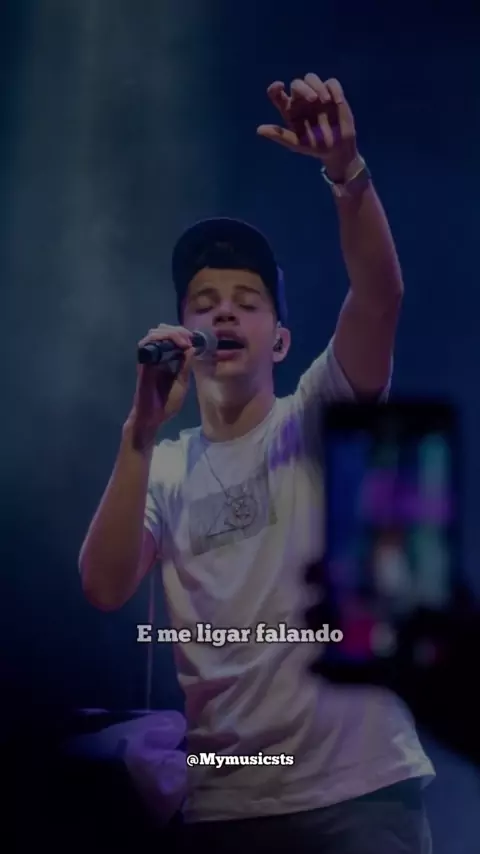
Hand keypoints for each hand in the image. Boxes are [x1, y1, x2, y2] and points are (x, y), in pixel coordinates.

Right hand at [127, 325, 195, 448]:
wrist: (153, 417)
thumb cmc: (166, 404)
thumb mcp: (182, 382)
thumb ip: (185, 365)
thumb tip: (192, 348)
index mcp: (165, 360)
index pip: (171, 338)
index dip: (182, 334)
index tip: (194, 339)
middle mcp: (155, 356)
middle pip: (162, 331)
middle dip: (178, 330)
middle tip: (190, 338)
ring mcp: (148, 359)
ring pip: (154, 334)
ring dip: (171, 333)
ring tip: (184, 341)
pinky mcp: (143, 364)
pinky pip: (147, 345)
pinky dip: (161, 340)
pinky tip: (176, 346)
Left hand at [257, 73, 359, 181]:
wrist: (337, 149)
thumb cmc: (314, 147)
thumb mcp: (295, 144)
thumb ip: (279, 135)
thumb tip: (259, 130)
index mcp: (289, 109)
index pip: (277, 94)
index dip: (275, 88)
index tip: (279, 86)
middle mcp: (300, 99)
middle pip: (297, 83)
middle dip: (304, 89)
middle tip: (313, 99)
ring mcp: (316, 94)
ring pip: (311, 78)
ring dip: (317, 86)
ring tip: (325, 101)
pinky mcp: (332, 93)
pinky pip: (331, 83)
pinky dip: (334, 89)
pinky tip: (337, 102)